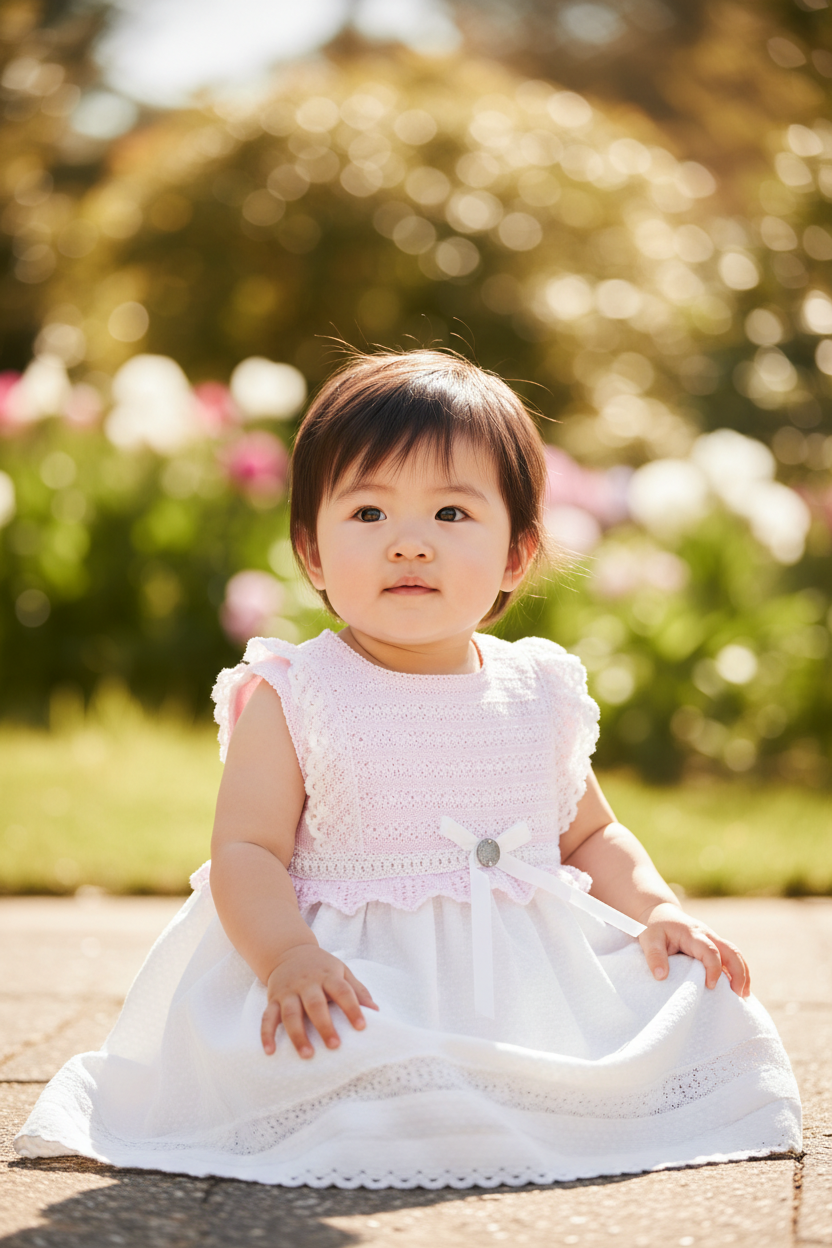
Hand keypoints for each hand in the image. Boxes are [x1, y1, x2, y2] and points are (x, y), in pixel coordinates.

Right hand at [261, 945, 378, 1057]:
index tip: (362, 1027)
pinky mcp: (273, 999)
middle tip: (334, 1046)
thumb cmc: (321, 967)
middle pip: (315, 1004)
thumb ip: (358, 990)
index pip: (342, 991)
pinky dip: (266, 1034)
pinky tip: (270, 1051)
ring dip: (297, 1035)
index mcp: (327, 976)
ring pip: (290, 1014)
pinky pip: (267, 1017)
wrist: (289, 952)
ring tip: (307, 1055)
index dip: (352, 1008)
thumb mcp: (342, 971)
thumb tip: (376, 1011)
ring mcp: (288, 992)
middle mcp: (307, 983)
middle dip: (324, 1025)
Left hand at [637, 901, 750, 997]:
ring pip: (735, 954)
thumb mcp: (648, 939)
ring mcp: (712, 940)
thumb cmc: (654, 927)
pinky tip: (738, 989)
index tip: (711, 986)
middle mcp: (707, 935)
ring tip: (743, 995)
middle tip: (739, 995)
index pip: (710, 950)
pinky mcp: (713, 946)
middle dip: (738, 972)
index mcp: (692, 933)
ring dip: (742, 973)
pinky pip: (731, 958)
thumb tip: (661, 977)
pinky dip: (737, 972)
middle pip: (731, 951)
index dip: (713, 968)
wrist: (659, 913)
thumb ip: (654, 956)